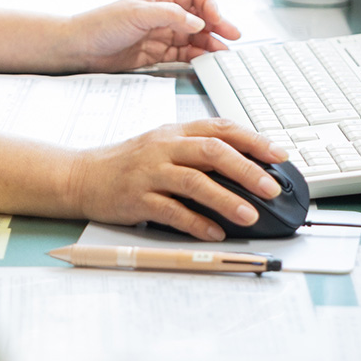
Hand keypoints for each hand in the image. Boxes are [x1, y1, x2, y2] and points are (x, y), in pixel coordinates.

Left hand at [60, 0, 239, 71]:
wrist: (80, 48)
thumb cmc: (101, 23)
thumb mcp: (137, 13)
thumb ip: (171, 16)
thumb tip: (198, 21)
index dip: (210, 5)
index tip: (217, 19)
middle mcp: (163, 15)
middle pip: (199, 17)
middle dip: (218, 25)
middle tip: (234, 37)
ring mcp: (161, 35)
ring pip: (194, 38)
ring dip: (210, 44)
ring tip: (223, 54)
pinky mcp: (156, 54)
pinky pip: (183, 55)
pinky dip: (196, 58)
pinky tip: (205, 62)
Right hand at [66, 119, 289, 241]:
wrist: (82, 176)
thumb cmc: (128, 163)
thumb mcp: (163, 146)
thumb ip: (197, 152)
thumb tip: (243, 167)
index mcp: (175, 132)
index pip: (220, 128)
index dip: (253, 140)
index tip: (279, 154)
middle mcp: (164, 147)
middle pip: (212, 152)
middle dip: (247, 169)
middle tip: (271, 188)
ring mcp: (150, 172)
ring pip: (195, 181)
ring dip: (227, 199)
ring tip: (250, 215)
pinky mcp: (137, 198)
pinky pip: (172, 211)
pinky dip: (197, 222)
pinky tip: (215, 232)